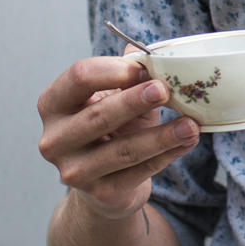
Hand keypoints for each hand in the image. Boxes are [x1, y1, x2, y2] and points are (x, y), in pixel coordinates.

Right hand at [37, 54, 200, 221]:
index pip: (78, 78)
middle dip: (134, 101)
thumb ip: (128, 74)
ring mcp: (75, 170)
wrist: (104, 183)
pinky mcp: (101, 193)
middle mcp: (55, 139)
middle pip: (99, 115)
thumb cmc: (110, 128)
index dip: (111, 70)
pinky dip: (167, 155)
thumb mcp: (114, 96)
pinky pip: (140, 171)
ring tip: (191, 125)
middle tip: (165, 90)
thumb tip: (147, 52)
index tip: (142, 67)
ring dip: (162, 136)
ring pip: (124, 150)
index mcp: (53, 104)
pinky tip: (187, 142)